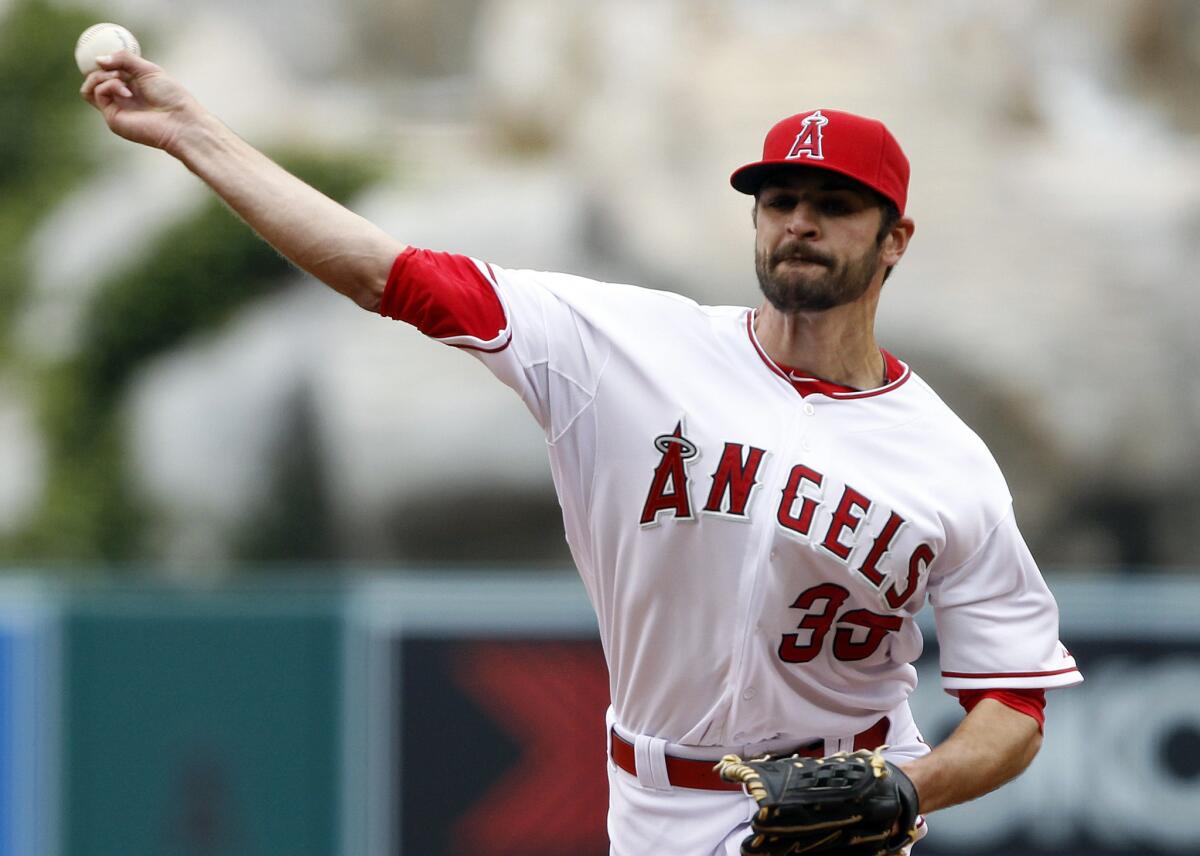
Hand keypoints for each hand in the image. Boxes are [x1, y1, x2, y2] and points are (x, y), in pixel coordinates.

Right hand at [79, 51, 202, 152]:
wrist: (180, 121)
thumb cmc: (171, 96)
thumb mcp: (148, 69)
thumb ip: (124, 60)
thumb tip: (97, 59)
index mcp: (131, 85)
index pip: (106, 71)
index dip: (103, 60)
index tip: (109, 53)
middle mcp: (120, 98)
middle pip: (92, 78)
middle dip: (101, 67)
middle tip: (116, 67)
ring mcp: (115, 109)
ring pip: (89, 87)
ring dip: (100, 76)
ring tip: (120, 78)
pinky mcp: (113, 118)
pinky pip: (97, 94)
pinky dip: (109, 85)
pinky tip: (126, 91)